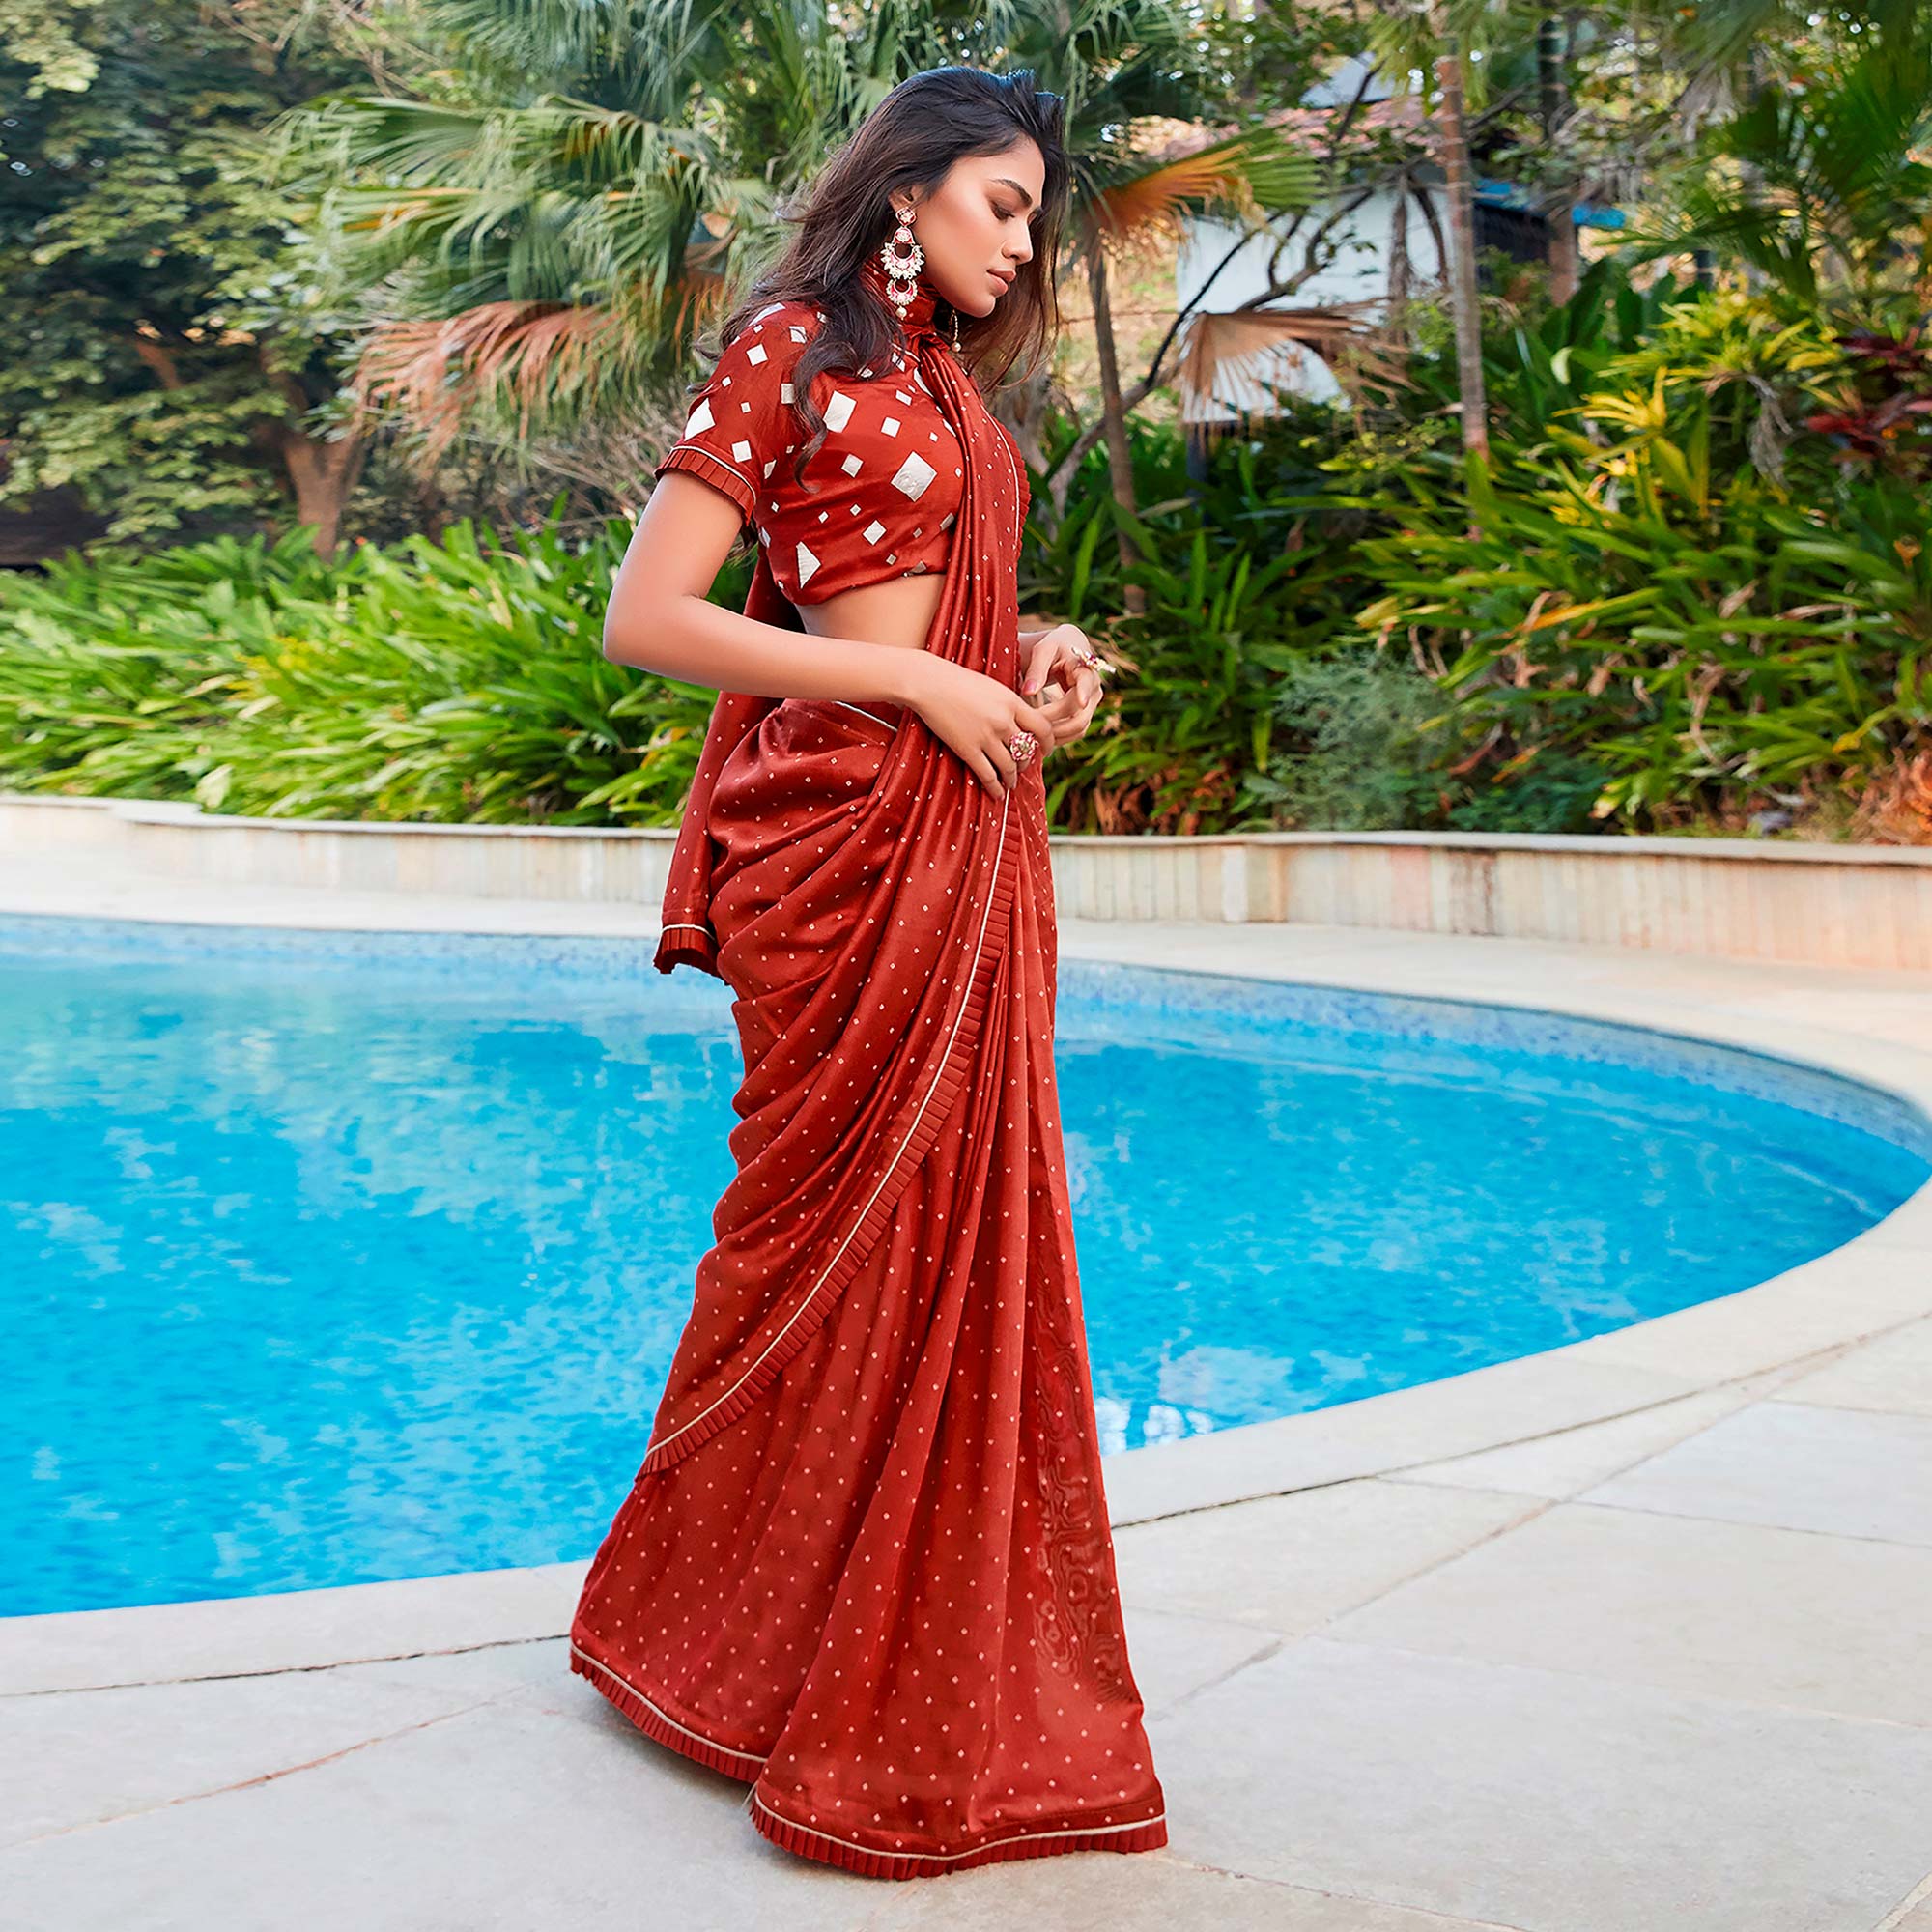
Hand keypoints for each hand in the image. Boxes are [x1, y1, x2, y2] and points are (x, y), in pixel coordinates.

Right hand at [904, 654, 1057, 799]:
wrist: (929, 682)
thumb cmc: (958, 680)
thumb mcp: (992, 686)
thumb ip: (1009, 704)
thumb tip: (1021, 721)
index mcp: (1013, 702)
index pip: (1043, 728)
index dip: (1048, 743)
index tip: (1046, 751)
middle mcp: (1004, 721)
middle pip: (1026, 751)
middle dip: (1026, 762)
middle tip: (1022, 767)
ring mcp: (987, 737)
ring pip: (1009, 767)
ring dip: (1012, 778)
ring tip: (1011, 783)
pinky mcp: (968, 749)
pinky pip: (988, 775)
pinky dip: (995, 788)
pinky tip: (997, 793)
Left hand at [1019, 622, 1108, 747]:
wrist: (1068, 648)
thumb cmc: (1053, 647)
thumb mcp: (1043, 650)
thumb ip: (1036, 670)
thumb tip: (1028, 692)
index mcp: (1085, 666)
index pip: (1087, 681)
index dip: (1084, 692)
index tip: (1080, 702)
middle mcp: (1094, 687)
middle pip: (1079, 713)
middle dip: (1054, 723)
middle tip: (1029, 727)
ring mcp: (1092, 703)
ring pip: (1079, 727)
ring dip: (1056, 735)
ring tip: (1032, 737)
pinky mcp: (1087, 713)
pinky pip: (1076, 732)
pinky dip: (1060, 738)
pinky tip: (1041, 738)